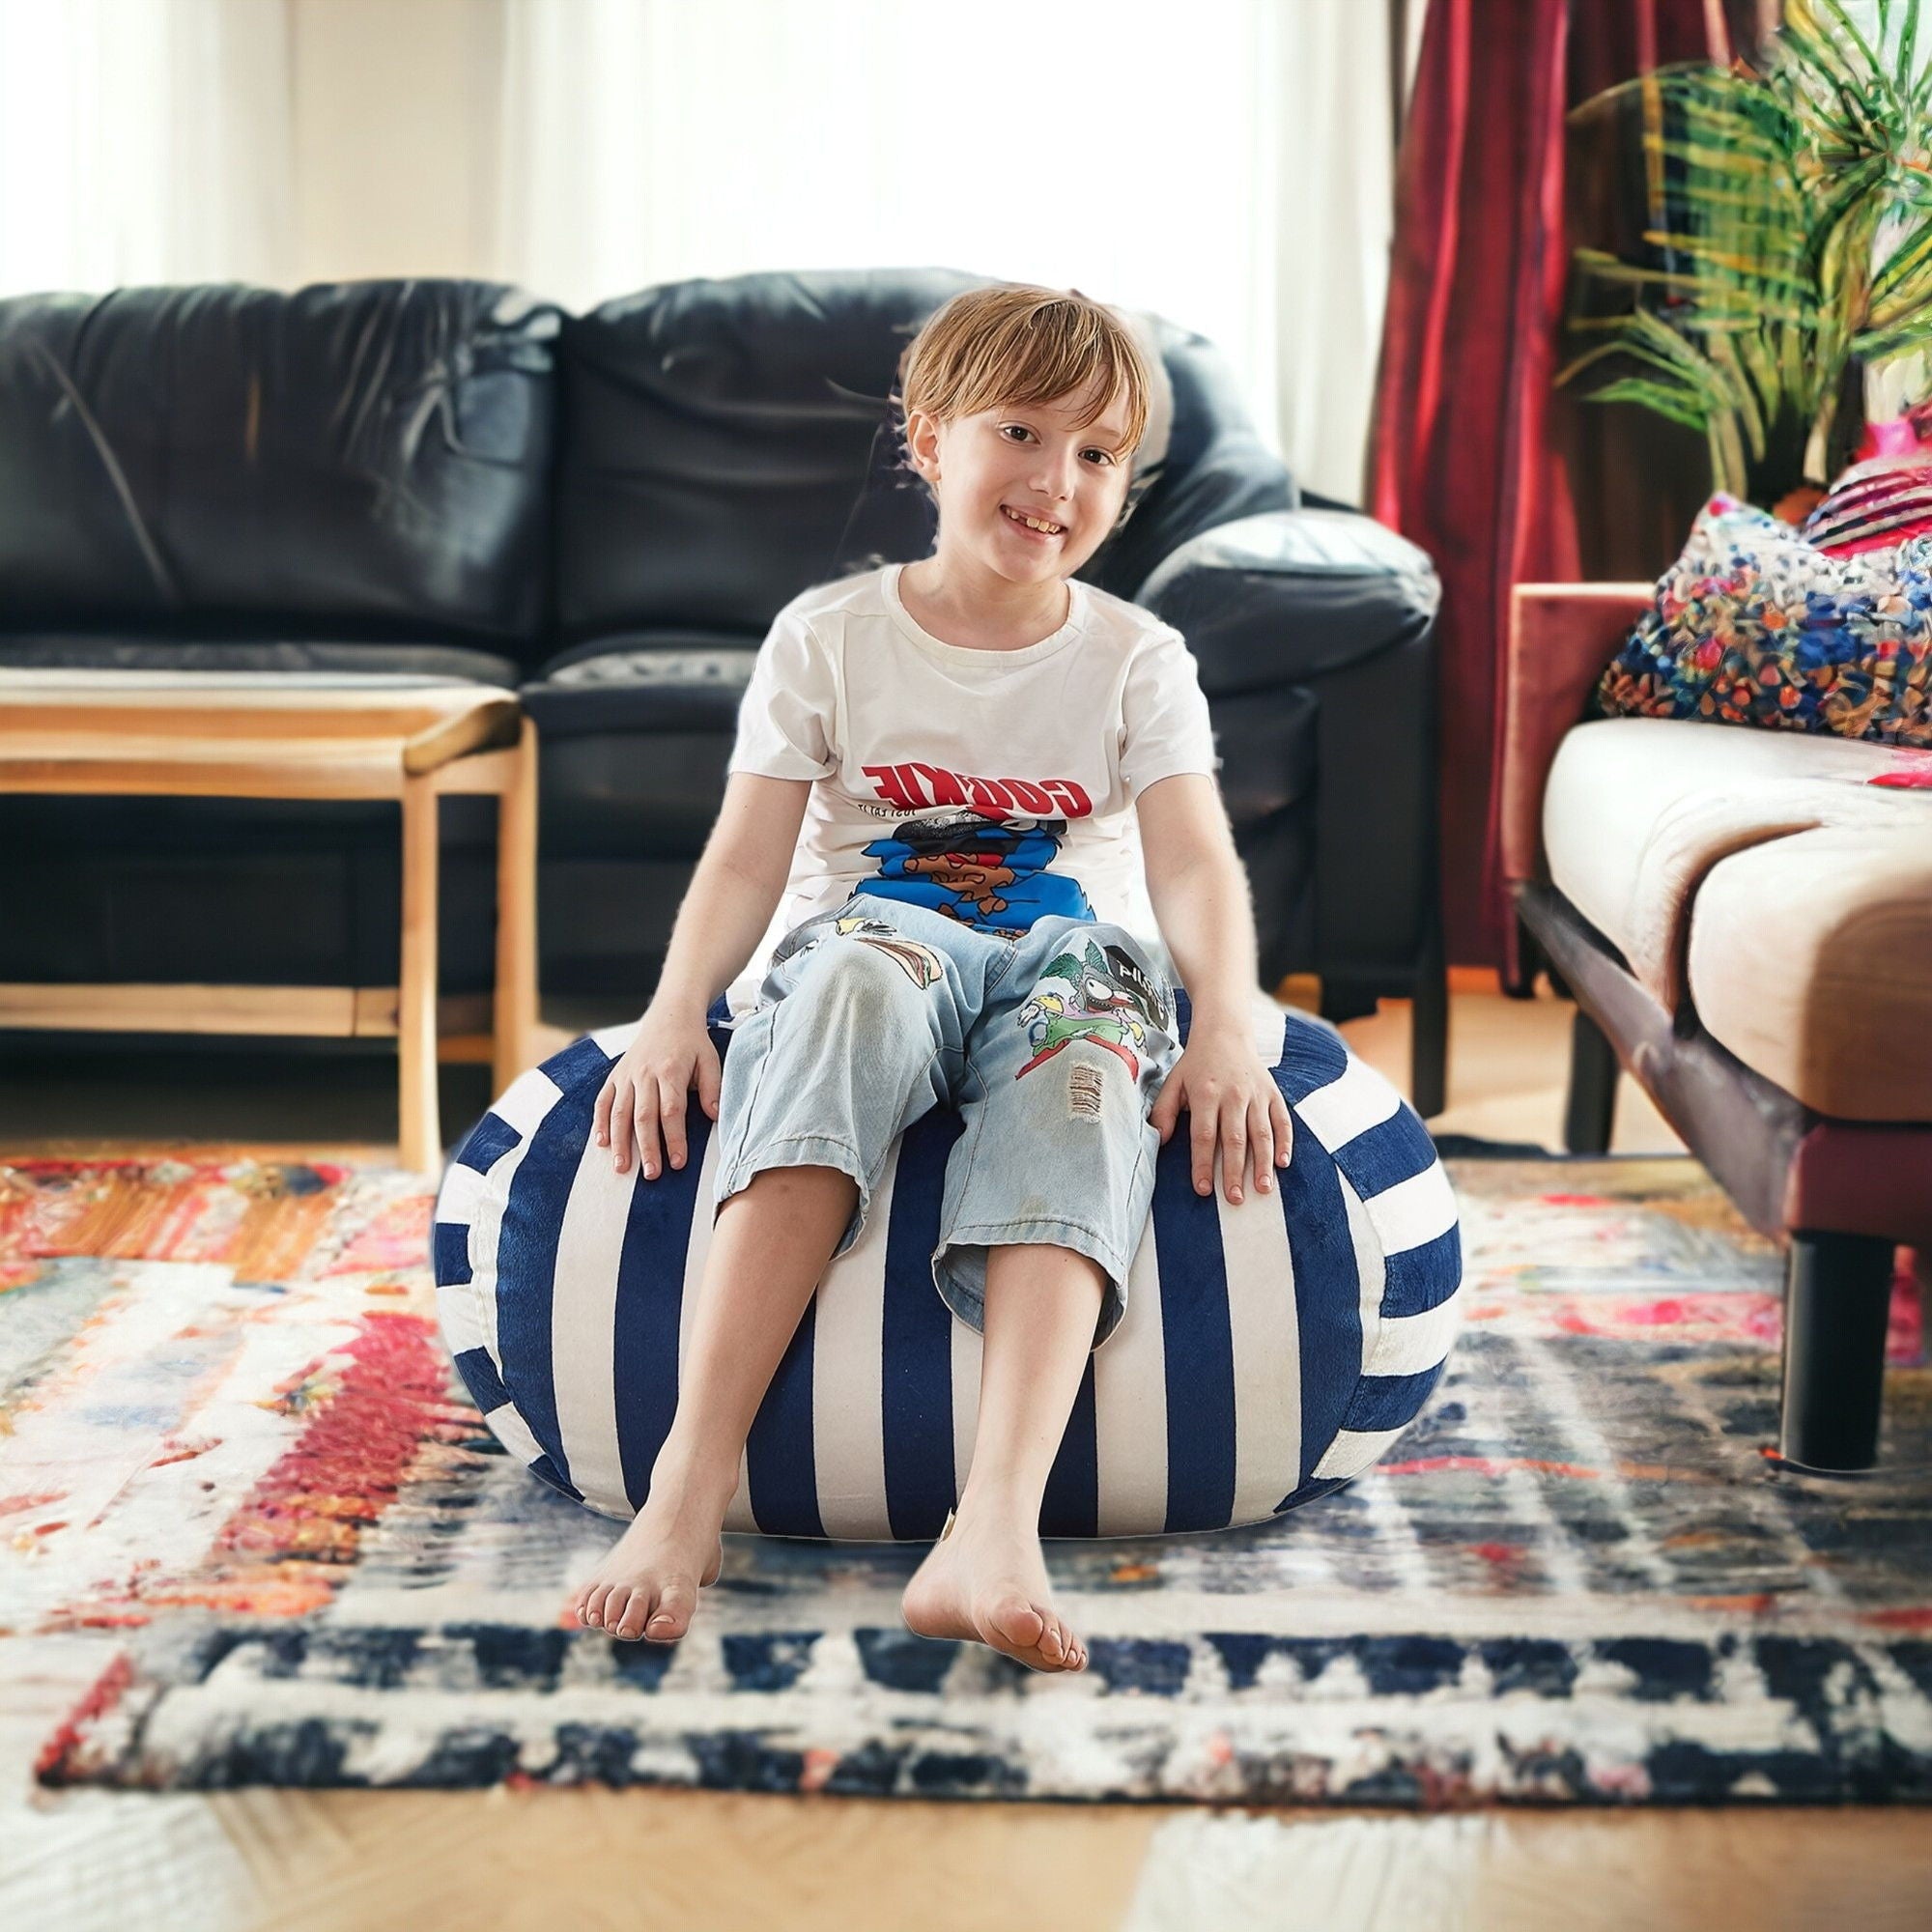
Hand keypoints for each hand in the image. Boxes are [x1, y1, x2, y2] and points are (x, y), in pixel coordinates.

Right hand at [594, 1005, 722, 1177]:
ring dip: (620, 1142)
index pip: (671, 1111)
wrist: (669, 1016)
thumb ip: (713, 1088)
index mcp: (670, 1071)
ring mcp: (627, 1075)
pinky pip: (603, 1101)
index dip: (674, 1138)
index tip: (678, 1162)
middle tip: (651, 1175)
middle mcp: (645, 1074)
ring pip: (620, 1112)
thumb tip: (714, 1117)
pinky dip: (600, 1122)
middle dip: (647, 1148)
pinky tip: (601, 1143)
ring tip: (622, 1168)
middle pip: (644, 1116)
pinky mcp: (615, 1075)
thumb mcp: (709, 1061)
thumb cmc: (693, 1044)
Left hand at [1147, 1019, 1291, 1204]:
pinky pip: (1282, 1120)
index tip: (1203, 1189)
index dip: (1202, 1164)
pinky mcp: (1273, 1093)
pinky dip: (1285, 1142)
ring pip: (1261, 1133)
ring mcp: (1256, 1094)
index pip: (1204, 1135)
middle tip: (1235, 1199)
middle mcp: (1233, 1094)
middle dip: (1234, 1171)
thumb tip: (1159, 1139)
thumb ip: (1164, 1111)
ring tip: (1262, 1189)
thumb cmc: (1196, 1064)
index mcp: (1206, 1094)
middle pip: (1234, 1139)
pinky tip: (1283, 1164)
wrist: (1225, 1032)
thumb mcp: (1174, 1082)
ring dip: (1263, 1163)